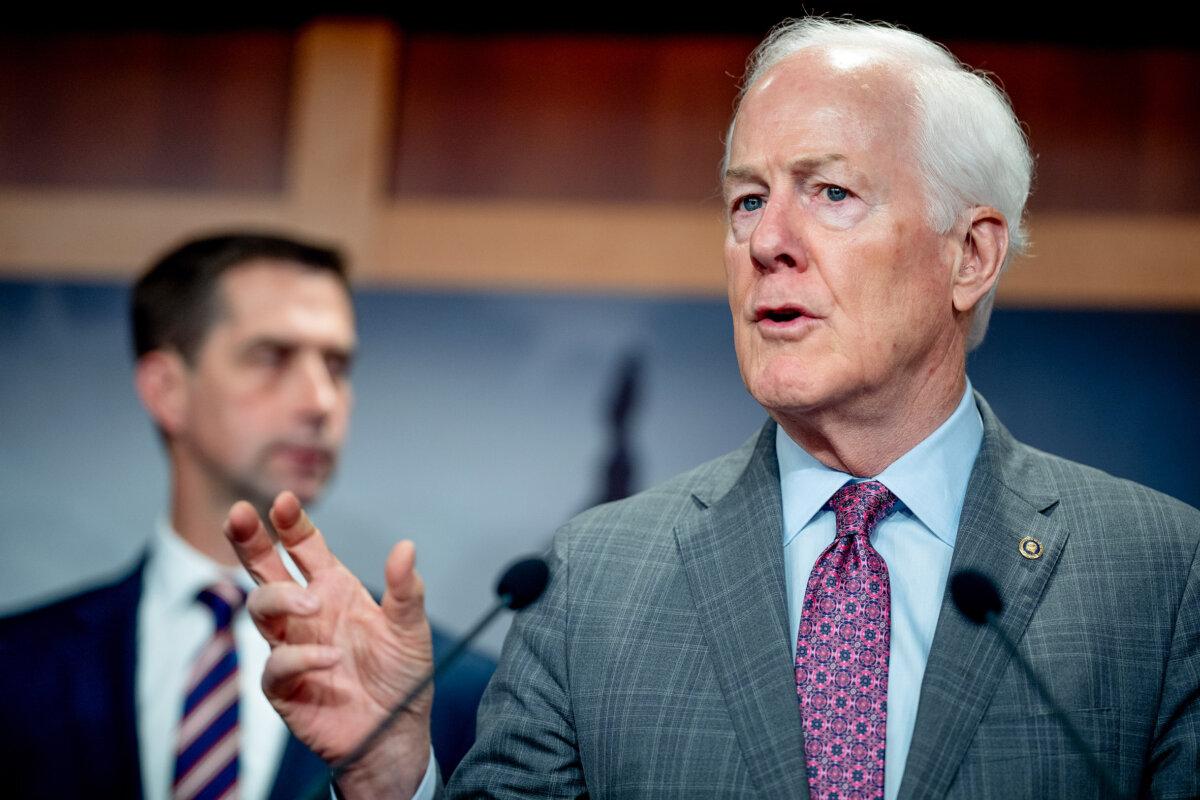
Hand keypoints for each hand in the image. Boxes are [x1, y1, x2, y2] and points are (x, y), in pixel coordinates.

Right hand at [225, 491, 432, 797]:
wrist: (397, 732)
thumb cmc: (401, 675)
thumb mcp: (411, 628)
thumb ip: (406, 590)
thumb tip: (405, 546)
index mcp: (333, 589)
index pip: (303, 547)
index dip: (291, 524)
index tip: (284, 502)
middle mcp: (306, 613)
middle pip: (264, 569)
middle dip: (249, 541)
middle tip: (240, 515)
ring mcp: (291, 647)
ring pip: (260, 610)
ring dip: (281, 599)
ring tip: (313, 604)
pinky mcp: (285, 688)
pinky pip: (277, 666)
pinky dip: (298, 657)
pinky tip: (328, 657)